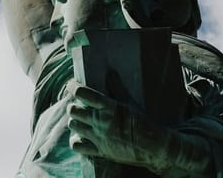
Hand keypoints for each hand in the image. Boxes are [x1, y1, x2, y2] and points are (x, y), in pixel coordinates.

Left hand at [67, 81, 212, 174]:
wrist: (151, 146)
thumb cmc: (141, 121)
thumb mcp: (129, 101)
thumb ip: (117, 87)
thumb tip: (110, 72)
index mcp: (106, 106)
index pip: (81, 93)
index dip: (72, 87)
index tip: (71, 84)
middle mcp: (98, 121)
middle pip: (73, 110)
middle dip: (73, 104)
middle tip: (78, 103)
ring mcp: (97, 137)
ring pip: (73, 125)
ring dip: (74, 120)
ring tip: (80, 118)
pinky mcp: (99, 150)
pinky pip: (77, 146)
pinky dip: (75, 140)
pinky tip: (80, 136)